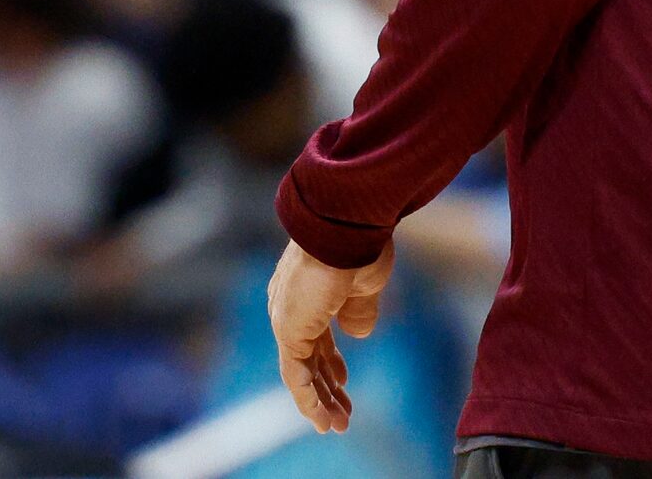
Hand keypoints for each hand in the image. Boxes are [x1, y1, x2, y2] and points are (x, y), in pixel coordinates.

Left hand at [265, 236, 392, 432]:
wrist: (343, 226)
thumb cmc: (358, 245)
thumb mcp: (364, 285)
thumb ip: (358, 311)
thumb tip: (357, 333)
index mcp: (307, 292)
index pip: (314, 336)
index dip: (329, 362)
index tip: (342, 381)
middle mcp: (291, 306)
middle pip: (307, 357)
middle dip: (325, 388)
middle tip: (341, 414)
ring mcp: (287, 318)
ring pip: (300, 372)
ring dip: (318, 401)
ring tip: (336, 426)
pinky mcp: (288, 330)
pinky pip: (295, 374)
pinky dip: (307, 399)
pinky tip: (322, 419)